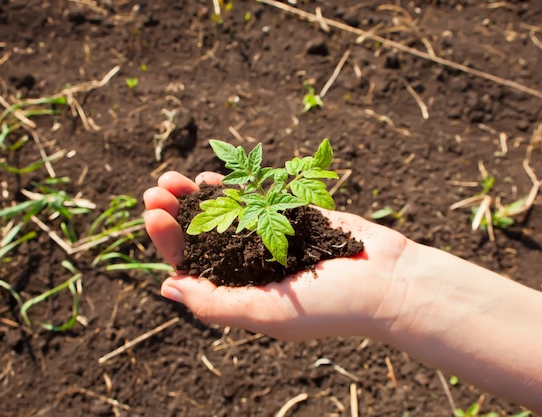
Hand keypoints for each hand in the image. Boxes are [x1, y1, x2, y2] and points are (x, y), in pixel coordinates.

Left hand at [143, 171, 412, 341]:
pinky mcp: (292, 215)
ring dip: (195, 197)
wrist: (388, 281)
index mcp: (240, 291)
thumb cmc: (332, 306)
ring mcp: (270, 237)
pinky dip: (232, 188)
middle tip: (154, 190)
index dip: (168, 240)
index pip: (192, 265)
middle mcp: (250, 265)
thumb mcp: (267, 313)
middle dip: (175, 213)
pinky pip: (255, 198)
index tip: (153, 214)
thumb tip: (166, 287)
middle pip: (202, 237)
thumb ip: (216, 304)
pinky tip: (210, 179)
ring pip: (224, 214)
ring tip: (172, 179)